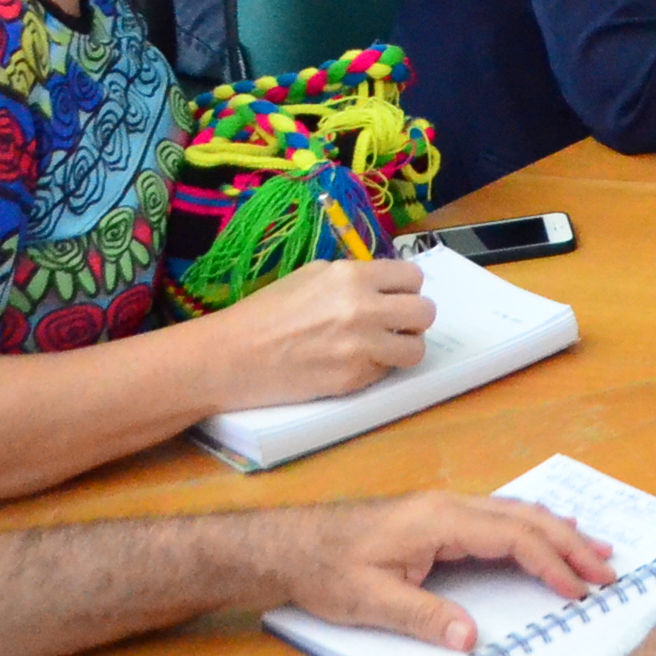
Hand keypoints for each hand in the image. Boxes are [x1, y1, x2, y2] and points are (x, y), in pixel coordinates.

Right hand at [202, 257, 433, 404]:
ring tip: (380, 349)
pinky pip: (387, 373)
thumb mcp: (310, 276)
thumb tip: (384, 287)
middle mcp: (363, 308)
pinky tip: (350, 365)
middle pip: (425, 311)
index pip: (413, 277)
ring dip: (403, 349)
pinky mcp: (353, 379)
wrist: (230, 357)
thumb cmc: (264, 313)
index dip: (407, 290)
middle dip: (413, 319)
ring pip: (416, 349)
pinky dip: (376, 370)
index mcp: (351, 276)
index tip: (396, 298)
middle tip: (394, 325)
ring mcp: (361, 347)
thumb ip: (352, 279)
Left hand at [279, 493, 618, 651]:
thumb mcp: (370, 601)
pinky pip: (501, 516)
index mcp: (440, 521)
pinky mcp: (439, 518)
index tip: (579, 589)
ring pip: (517, 512)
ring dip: (559, 532)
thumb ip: (423, 618)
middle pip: (526, 519)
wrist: (291, 545)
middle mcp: (450, 506)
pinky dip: (534, 526)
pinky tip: (549, 530)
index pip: (513, 538)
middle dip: (571, 545)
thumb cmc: (327, 570)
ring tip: (596, 549)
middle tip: (608, 570)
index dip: (551, 563)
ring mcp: (446, 509)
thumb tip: (470, 639)